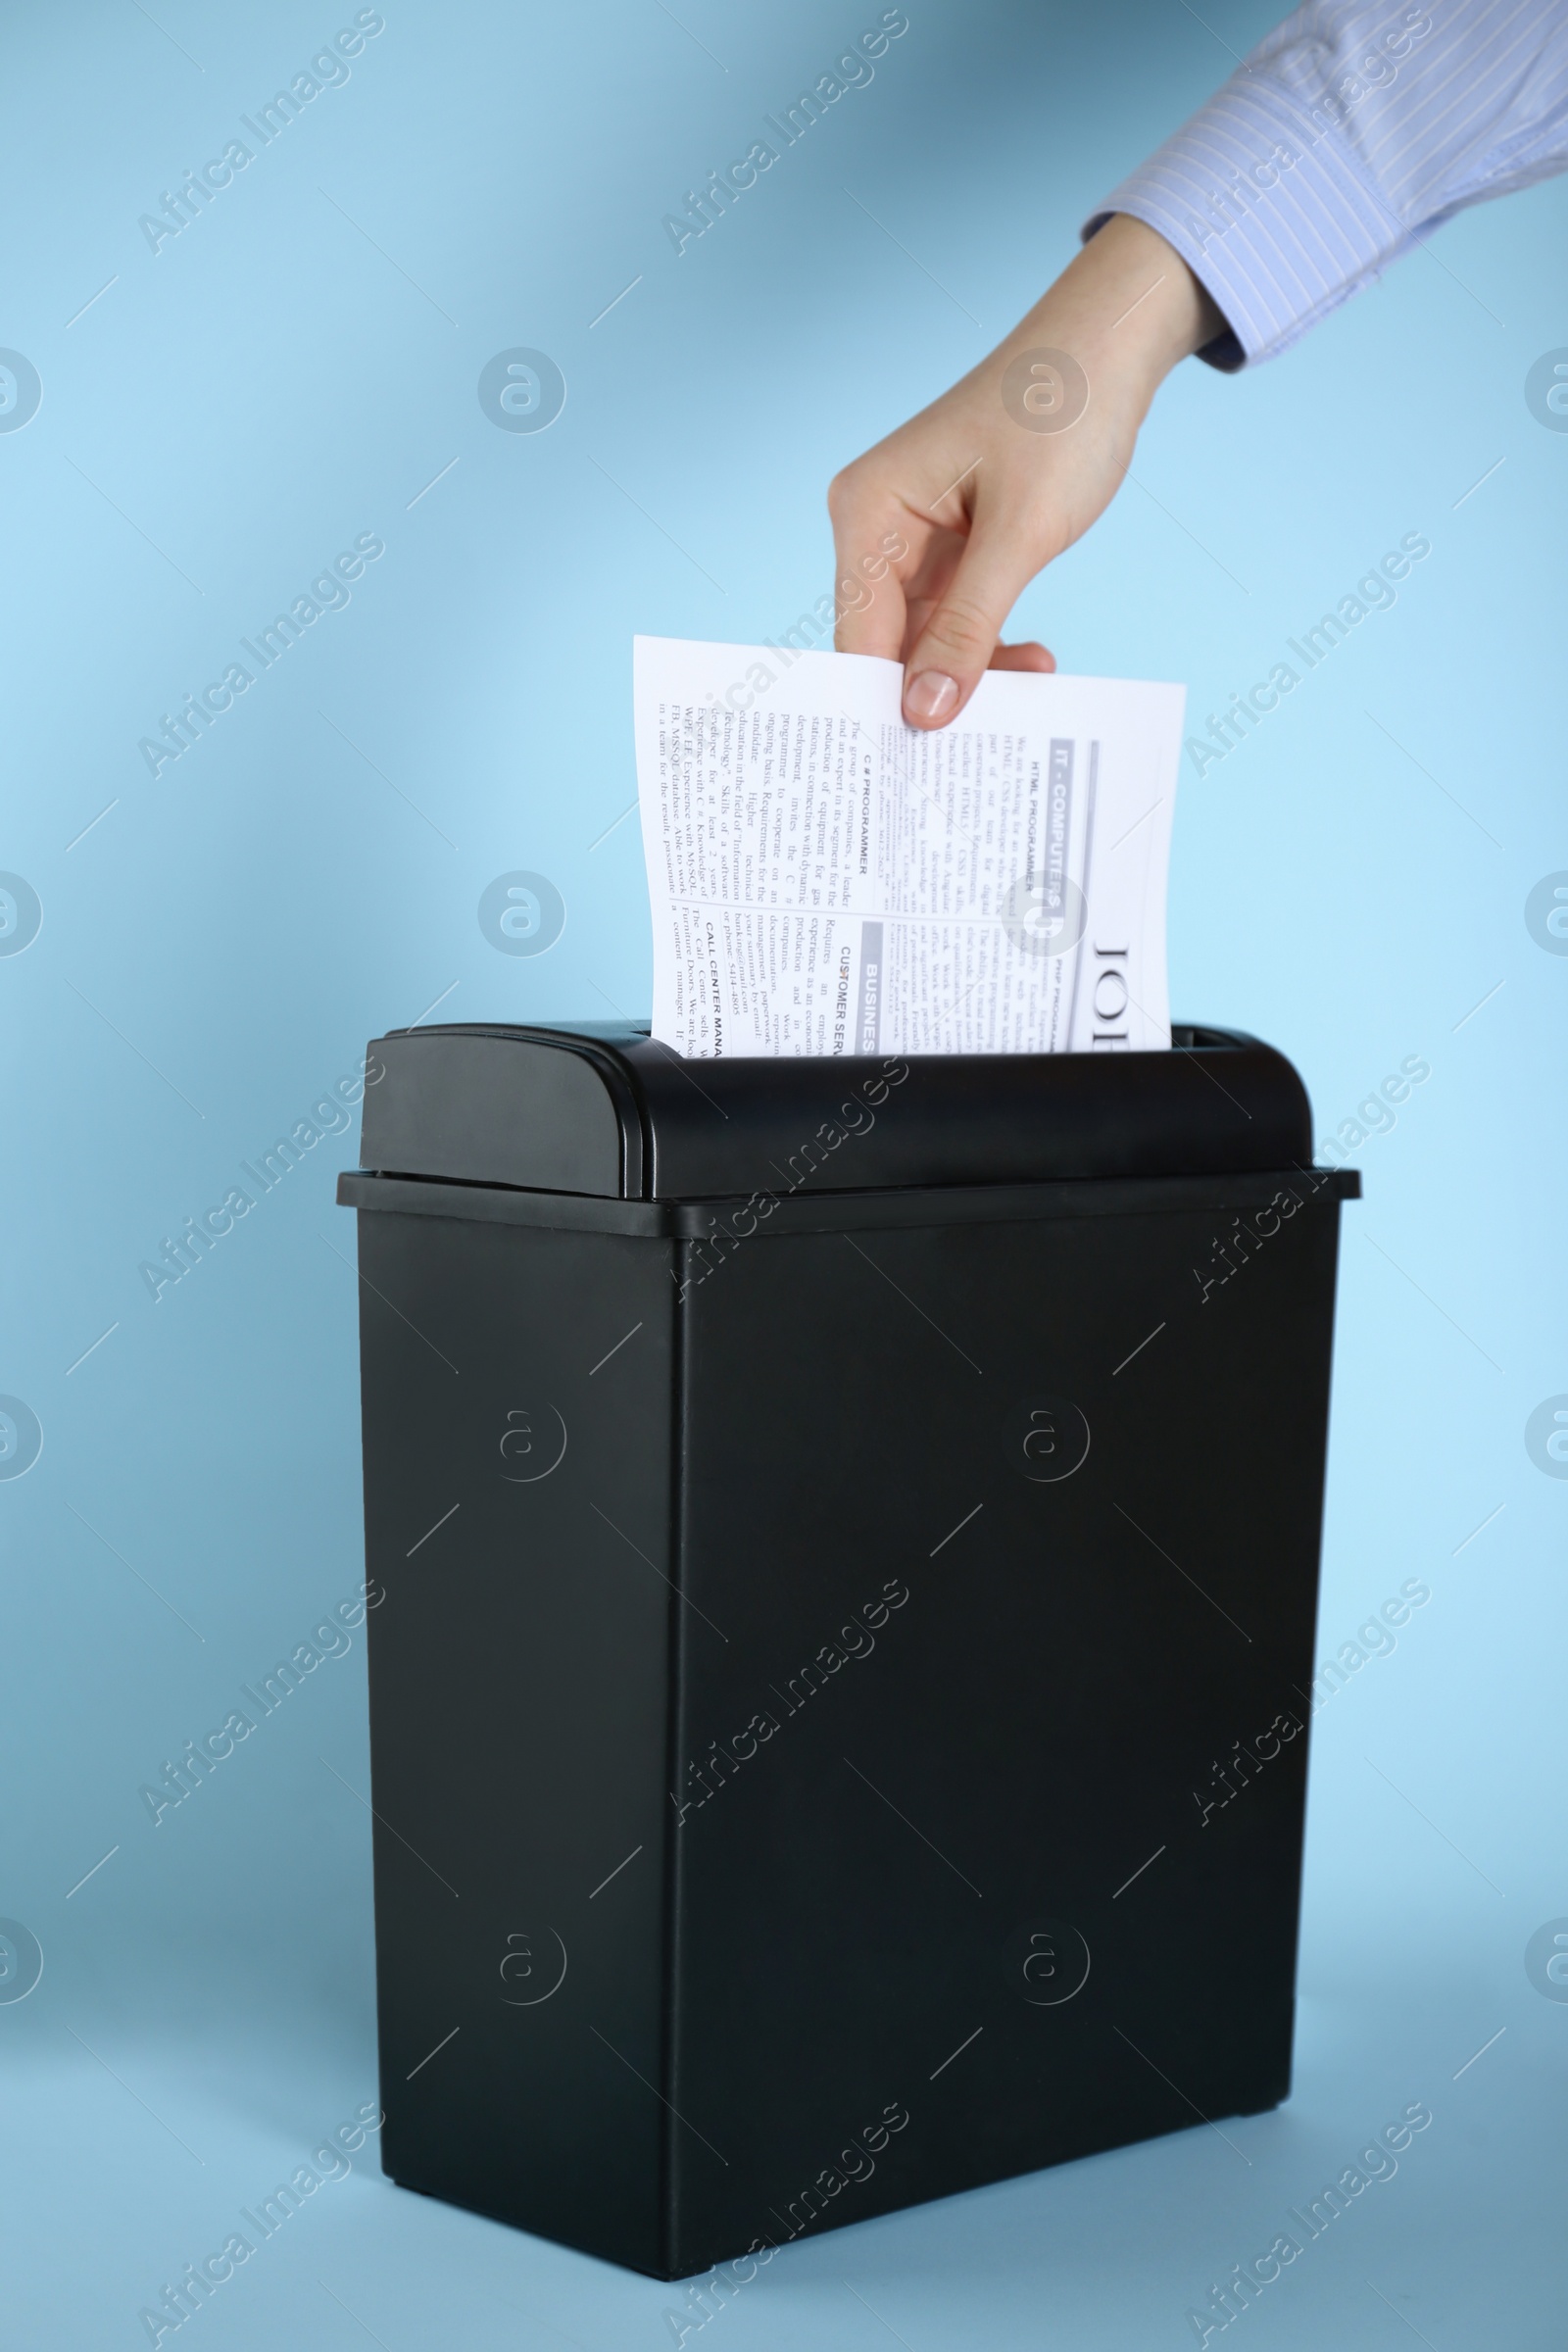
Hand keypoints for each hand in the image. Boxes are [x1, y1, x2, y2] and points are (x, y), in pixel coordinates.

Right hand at [828, 215, 1223, 726]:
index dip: (883, 706)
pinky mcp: (950, 550)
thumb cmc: (1062, 414)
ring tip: (1032, 691)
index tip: (914, 772)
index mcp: (868, 512)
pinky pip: (955, 622)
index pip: (859, 638)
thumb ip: (968, 629)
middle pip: (885, 647)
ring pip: (925, 643)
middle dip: (933, 695)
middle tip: (986, 746)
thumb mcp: (1020, 534)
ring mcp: (911, 540)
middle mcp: (875, 527)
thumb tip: (925, 714)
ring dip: (975, 674)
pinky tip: (1033, 661)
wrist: (1109, 349)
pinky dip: (990, 647)